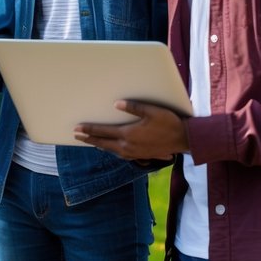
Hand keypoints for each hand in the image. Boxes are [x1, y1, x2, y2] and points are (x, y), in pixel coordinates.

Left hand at [73, 100, 189, 160]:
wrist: (185, 139)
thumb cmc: (169, 123)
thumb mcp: (152, 111)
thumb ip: (133, 107)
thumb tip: (116, 104)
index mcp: (129, 135)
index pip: (103, 132)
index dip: (89, 130)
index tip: (77, 129)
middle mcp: (128, 146)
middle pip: (104, 143)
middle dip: (89, 139)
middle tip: (75, 136)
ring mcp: (134, 153)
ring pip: (111, 150)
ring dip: (99, 145)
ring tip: (89, 141)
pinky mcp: (141, 156)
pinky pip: (121, 154)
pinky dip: (112, 150)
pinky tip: (110, 148)